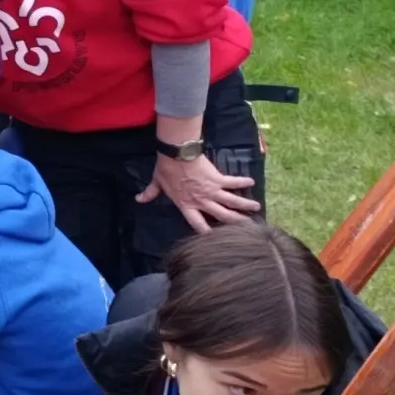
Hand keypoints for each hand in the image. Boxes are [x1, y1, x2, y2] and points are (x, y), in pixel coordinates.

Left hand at [142, 152, 260, 227]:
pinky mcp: (217, 179)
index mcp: (187, 205)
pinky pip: (232, 182)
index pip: (198, 224)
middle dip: (235, 223)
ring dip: (244, 205)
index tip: (215, 239)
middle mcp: (202, 201)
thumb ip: (150, 193)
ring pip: (231, 202)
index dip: (206, 233)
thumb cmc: (166, 169)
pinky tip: (252, 183)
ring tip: (256, 209)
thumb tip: (139, 199)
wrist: (176, 154)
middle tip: (247, 228)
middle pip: (221, 216)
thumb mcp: (157, 183)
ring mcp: (211, 191)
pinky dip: (242, 182)